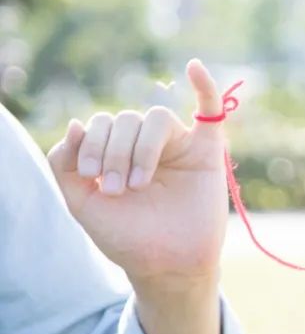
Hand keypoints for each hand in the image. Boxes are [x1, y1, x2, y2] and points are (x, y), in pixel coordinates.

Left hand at [47, 60, 228, 290]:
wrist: (166, 266)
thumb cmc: (128, 238)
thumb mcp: (81, 202)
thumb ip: (65, 164)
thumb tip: (78, 123)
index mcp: (117, 151)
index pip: (101, 124)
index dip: (92, 144)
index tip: (92, 178)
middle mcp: (147, 144)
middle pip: (126, 119)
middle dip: (114, 152)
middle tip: (116, 189)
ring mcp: (179, 145)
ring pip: (155, 118)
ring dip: (141, 148)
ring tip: (139, 183)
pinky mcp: (208, 151)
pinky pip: (211, 110)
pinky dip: (205, 86)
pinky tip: (194, 67)